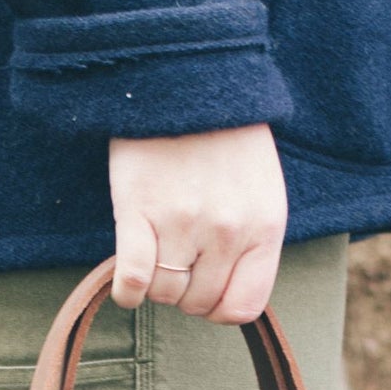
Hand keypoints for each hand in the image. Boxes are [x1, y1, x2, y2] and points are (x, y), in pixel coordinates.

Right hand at [109, 123, 287, 323]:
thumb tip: (226, 295)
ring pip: (165, 294)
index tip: (205, 291)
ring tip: (155, 257)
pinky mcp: (140, 211)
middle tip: (175, 264)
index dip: (219, 308)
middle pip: (198, 303)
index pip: (243, 306)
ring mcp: (183, 223)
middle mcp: (227, 231)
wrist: (187, 81)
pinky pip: (134, 278)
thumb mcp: (260, 192)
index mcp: (263, 227)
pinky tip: (127, 287)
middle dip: (184, 293)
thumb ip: (251, 243)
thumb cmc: (225, 139)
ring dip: (156, 286)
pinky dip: (127, 291)